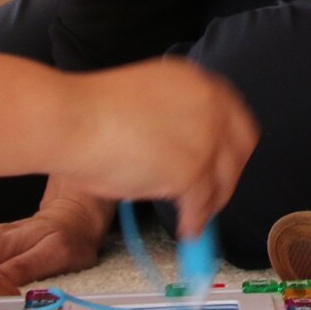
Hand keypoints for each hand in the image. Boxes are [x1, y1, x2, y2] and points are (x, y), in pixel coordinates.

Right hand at [48, 56, 256, 230]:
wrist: (68, 119)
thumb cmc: (87, 113)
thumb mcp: (146, 100)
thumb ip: (172, 119)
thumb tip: (185, 155)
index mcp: (194, 80)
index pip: (233, 115)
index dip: (229, 146)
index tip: (223, 166)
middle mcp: (209, 102)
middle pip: (242, 146)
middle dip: (228, 175)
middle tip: (212, 197)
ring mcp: (205, 136)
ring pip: (223, 180)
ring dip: (211, 203)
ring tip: (195, 218)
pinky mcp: (193, 169)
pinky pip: (202, 204)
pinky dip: (196, 221)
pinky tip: (186, 229)